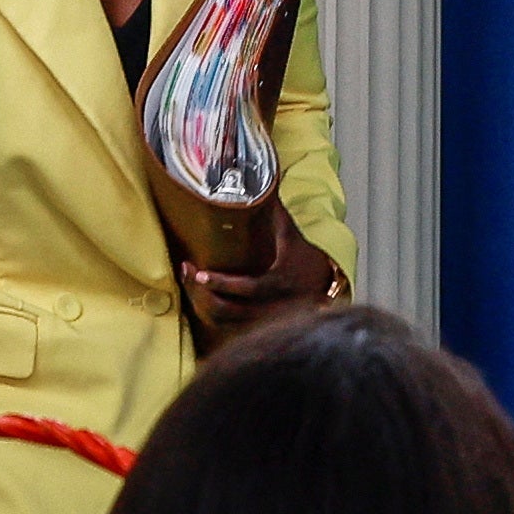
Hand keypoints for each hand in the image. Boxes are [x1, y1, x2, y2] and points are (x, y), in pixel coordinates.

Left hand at [179, 198, 338, 341]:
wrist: (326, 288)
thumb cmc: (308, 260)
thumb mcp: (293, 236)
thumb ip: (276, 214)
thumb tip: (265, 184)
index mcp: (279, 283)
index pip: (247, 288)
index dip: (221, 283)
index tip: (200, 273)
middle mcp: (271, 307)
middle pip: (228, 311)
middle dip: (202, 295)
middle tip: (188, 275)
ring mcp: (263, 322)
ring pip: (225, 323)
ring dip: (203, 306)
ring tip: (190, 286)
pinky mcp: (257, 329)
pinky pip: (227, 330)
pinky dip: (212, 317)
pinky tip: (201, 301)